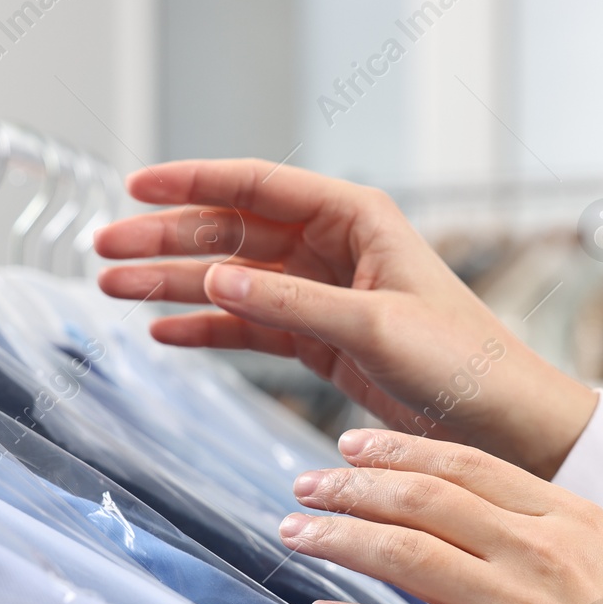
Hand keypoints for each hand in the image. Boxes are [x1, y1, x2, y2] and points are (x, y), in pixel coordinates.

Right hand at [93, 159, 597, 478]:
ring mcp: (323, 294)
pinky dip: (207, 327)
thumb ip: (293, 302)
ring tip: (113, 287)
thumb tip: (216, 275)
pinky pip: (250, 326)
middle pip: (231, 233)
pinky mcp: (320, 340)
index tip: (132, 186)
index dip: (192, 183)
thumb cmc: (462, 361)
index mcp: (356, 218)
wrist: (500, 420)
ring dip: (174, 283)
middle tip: (102, 250)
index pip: (257, 187)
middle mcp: (334, 248)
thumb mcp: (376, 326)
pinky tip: (164, 330)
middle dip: (166, 239)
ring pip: (232, 279)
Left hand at [280, 429, 602, 603]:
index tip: (351, 447)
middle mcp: (539, 548)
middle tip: (303, 484)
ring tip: (294, 532)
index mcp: (570, 516)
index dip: (398, 449)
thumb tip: (467, 536)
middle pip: (423, 496)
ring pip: (403, 552)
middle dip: (351, 485)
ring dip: (338, 538)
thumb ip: (542, 542)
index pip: (464, 463)